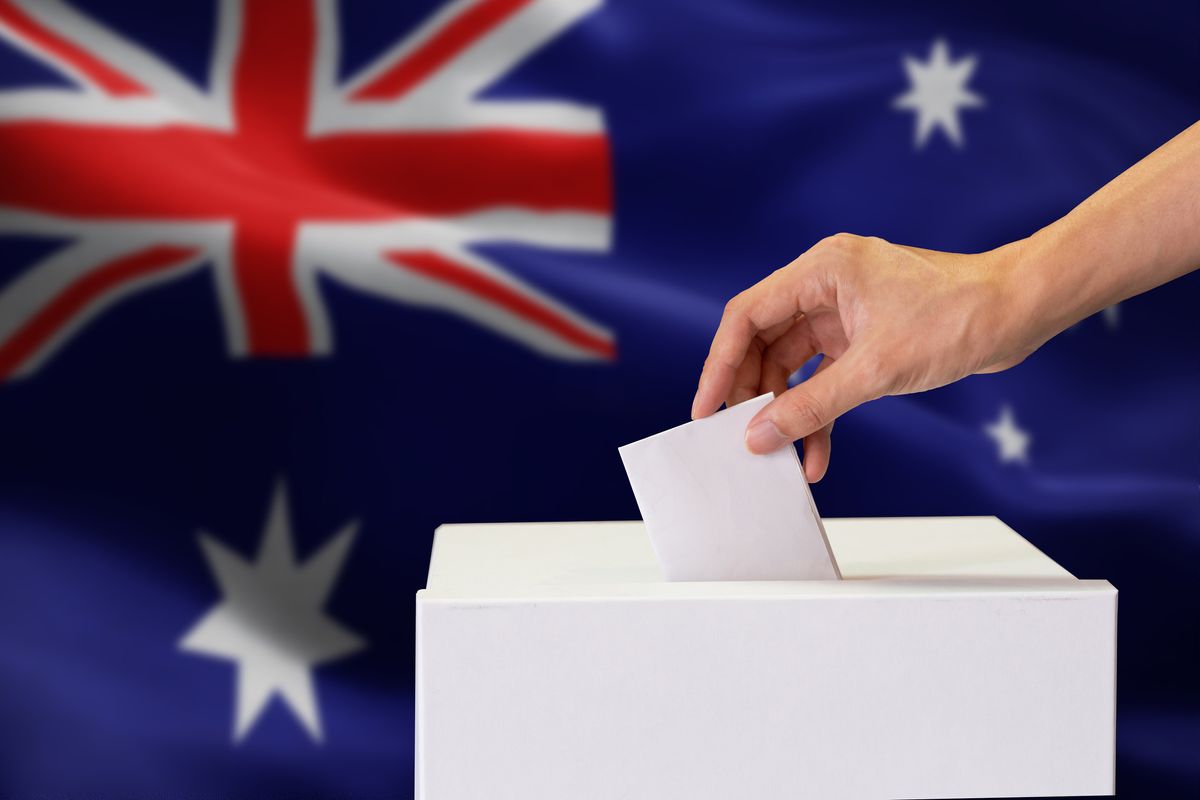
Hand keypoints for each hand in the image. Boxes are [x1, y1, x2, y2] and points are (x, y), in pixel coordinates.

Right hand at [691, 234, 1038, 480]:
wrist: (1021, 311)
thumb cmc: (958, 317)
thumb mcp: (876, 370)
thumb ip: (812, 406)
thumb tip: (760, 436)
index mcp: (821, 270)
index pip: (747, 317)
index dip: (719, 365)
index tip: (705, 409)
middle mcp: (826, 284)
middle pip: (764, 343)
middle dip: (755, 395)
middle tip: (746, 437)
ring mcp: (845, 311)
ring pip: (793, 366)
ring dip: (790, 411)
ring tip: (786, 455)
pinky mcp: (864, 335)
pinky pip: (826, 377)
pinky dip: (821, 411)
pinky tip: (819, 451)